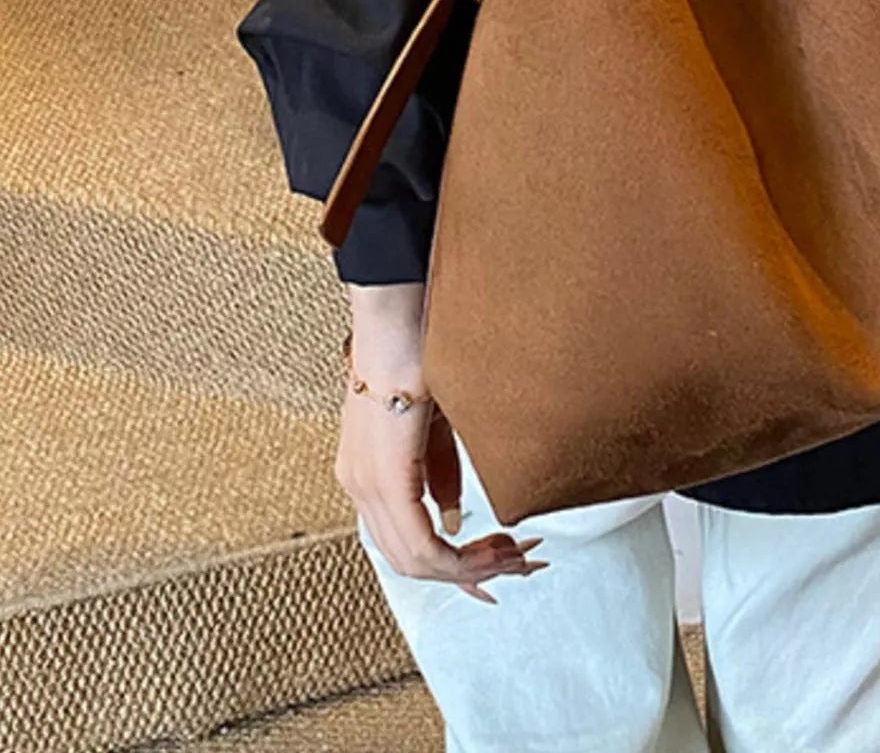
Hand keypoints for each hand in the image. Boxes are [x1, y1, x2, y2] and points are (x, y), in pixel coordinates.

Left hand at [335, 282, 545, 600]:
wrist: (396, 312)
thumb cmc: (415, 351)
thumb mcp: (434, 423)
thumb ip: (439, 472)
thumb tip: (453, 520)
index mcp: (367, 472)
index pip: (403, 544)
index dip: (452, 568)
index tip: (495, 566)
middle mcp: (358, 485)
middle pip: (408, 563)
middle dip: (468, 573)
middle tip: (515, 561)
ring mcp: (365, 484)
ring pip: (414, 561)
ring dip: (468, 568)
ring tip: (512, 554)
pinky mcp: (384, 477)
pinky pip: (419, 544)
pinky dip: (458, 559)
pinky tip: (491, 550)